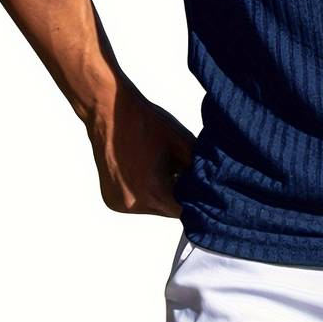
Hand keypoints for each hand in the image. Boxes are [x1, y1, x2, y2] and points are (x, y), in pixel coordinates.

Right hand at [83, 79, 196, 217]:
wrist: (109, 111)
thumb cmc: (146, 122)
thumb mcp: (183, 142)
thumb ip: (199, 168)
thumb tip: (213, 182)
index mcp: (153, 192)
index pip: (185, 210)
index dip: (197, 199)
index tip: (203, 188)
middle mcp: (132, 203)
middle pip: (168, 210)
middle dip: (179, 194)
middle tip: (182, 171)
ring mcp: (119, 204)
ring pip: (153, 207)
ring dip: (161, 194)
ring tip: (161, 167)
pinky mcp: (110, 200)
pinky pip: (136, 202)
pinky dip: (145, 192)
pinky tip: (145, 170)